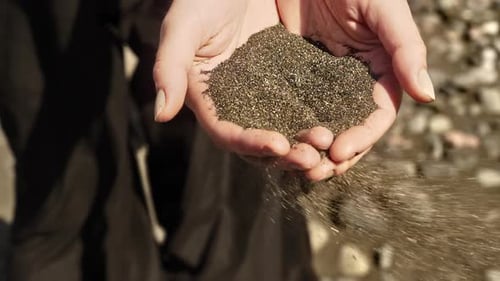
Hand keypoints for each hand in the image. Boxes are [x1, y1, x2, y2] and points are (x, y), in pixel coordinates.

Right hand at [153, 0, 329, 174]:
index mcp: (209, 97)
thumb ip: (169, 66)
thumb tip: (161, 115)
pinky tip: (340, 122)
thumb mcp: (184, 25)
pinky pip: (305, 105)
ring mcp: (264, 94)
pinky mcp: (288, 81)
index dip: (249, 142)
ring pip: (286, 129)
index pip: (226, 131)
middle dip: (285, 154)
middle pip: (259, 140)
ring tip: (330, 142)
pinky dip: (321, 117)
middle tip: (313, 157)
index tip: (278, 145)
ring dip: (306, 142)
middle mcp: (236, 102)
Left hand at [277, 0, 434, 176]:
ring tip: (293, 162)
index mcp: (378, 73)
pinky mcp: (290, 79)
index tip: (340, 152)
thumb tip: (428, 95)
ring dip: (308, 149)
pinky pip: (288, 109)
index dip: (362, 138)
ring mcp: (319, 84)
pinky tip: (272, 141)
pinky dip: (283, 128)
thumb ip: (405, 48)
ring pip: (317, 126)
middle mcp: (350, 84)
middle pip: (346, 130)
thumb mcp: (382, 9)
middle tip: (314, 169)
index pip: (376, 116)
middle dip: (333, 155)